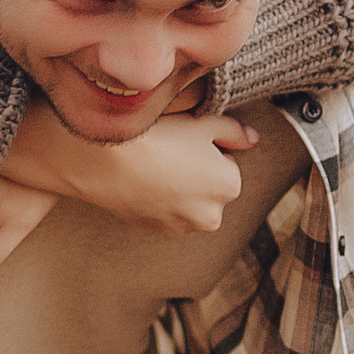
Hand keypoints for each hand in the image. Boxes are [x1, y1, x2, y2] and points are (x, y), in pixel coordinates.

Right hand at [2, 99, 254, 234]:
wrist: (102, 158)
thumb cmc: (155, 136)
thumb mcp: (202, 122)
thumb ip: (233, 131)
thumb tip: (251, 139)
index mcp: (230, 187)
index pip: (226, 163)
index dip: (205, 147)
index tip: (183, 138)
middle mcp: (212, 215)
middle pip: (208, 187)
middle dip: (196, 173)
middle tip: (168, 149)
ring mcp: (181, 227)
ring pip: (187, 201)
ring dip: (177, 187)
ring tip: (153, 163)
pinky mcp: (155, 231)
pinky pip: (165, 211)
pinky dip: (158, 198)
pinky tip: (141, 178)